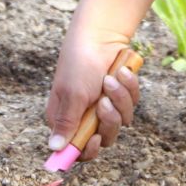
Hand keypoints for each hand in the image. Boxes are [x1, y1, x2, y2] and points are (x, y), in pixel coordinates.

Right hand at [43, 30, 141, 162]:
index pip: (77, 150)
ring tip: (112, 78)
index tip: (95, 138)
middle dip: (109, 120)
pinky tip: (121, 71)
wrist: (101, 35)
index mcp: (66, 120)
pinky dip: (129, 88)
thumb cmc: (80, 64)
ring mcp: (104, 107)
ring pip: (122, 121)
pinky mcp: (121, 97)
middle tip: (105, 102)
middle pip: (105, 138)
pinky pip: (132, 104)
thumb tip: (53, 149)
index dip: (88, 150)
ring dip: (120, 98)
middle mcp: (85, 117)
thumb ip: (67, 123)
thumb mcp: (72, 95)